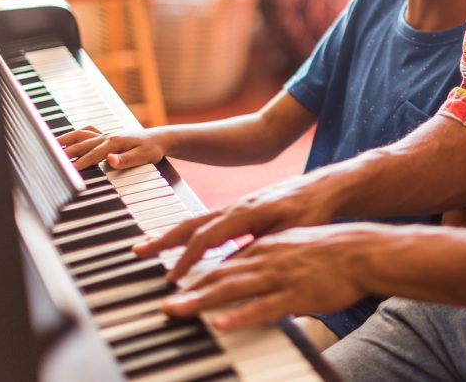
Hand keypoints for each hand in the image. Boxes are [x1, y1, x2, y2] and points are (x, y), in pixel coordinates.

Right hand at [58, 125, 168, 170]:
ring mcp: (106, 135)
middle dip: (67, 151)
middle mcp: (107, 137)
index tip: (69, 170)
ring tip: (50, 144)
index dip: (81, 163)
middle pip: (82, 144)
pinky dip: (76, 135)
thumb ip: (126, 159)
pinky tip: (69, 138)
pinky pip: (88, 132)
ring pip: (82, 135)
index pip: (93, 154)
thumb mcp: (143, 157)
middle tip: (51, 160)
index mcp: (115, 142)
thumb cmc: (152, 149)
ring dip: (67, 138)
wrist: (159, 139)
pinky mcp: (107, 136)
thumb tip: (110, 160)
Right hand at [134, 173, 336, 281]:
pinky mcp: (245, 206)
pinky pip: (210, 218)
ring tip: (150, 246)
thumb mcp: (290, 232)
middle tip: (138, 252)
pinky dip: (191, 230)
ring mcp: (239, 204)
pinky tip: (185, 241)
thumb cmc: (312, 210)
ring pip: (198, 219)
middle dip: (164, 239)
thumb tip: (232, 265)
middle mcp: (237, 205)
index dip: (188, 259)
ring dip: (172, 234)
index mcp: (246, 211)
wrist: (327, 187)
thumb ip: (260, 247)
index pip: (207, 237)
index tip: (172, 278)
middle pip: (192, 223)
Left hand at [162, 223, 387, 330]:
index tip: (173, 284)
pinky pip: (264, 307)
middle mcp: (266, 258)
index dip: (195, 273)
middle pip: (219, 274)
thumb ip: (269, 258)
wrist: (362, 250)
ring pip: (233, 288)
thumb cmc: (331, 250)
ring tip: (177, 311)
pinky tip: (221, 323)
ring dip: (202, 301)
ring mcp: (280, 276)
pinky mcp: (297, 294)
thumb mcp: (293, 245)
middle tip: (162, 303)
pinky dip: (241, 315)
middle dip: (187, 288)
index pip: (223, 261)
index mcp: (265, 246)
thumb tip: (251, 272)